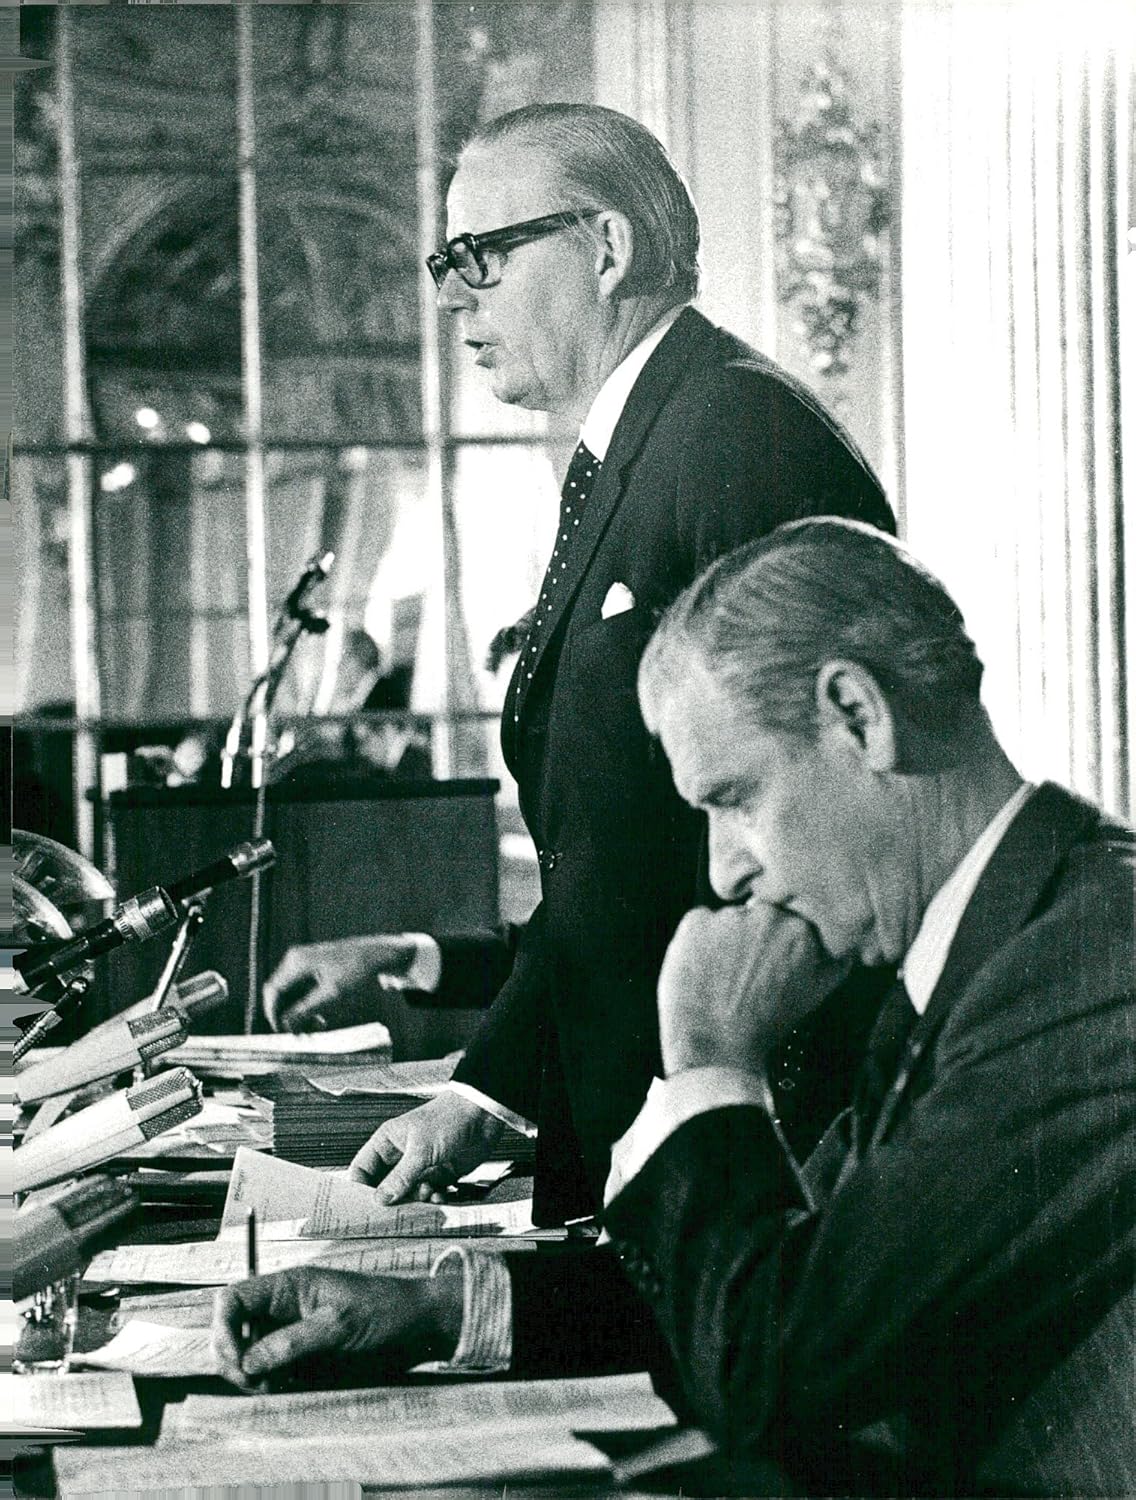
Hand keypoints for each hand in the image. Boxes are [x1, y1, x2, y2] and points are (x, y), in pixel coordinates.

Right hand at [212, 1266, 462, 1390]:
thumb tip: (247, 1362)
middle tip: (257, 1383)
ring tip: (276, 1388)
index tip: (237, 1361)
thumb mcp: (339, 1326)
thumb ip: (291, 1343)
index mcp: (288, 1286)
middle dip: (234, 1358)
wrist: (418, 1326)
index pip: (233, 1299)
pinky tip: (287, 1389)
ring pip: (247, 1355)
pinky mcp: (299, 1355)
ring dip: (251, 1376)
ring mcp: (289, 1332)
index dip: (224, 1329)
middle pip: (232, 1331)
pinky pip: (268, 1371)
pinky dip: (268, 1384)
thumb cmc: (383, 1312)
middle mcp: (282, 1307)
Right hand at [263, 935, 428, 1031]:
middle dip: (288, 1015)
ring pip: (290, 993)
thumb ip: (306, 1010)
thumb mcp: (332, 994)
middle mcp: (295, 959)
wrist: (376, 954)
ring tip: (316, 1028)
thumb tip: (285, 1025)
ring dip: (298, 1012)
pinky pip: (300, 989)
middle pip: (280, 993)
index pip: (273, 991)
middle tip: (300, 1034)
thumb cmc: (356, 970)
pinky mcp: (310, 967)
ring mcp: (302, 962)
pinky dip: (306, 1005)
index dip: (273, 1013)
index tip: (283, 1031)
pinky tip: (319, 1018)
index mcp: (296, 962)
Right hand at [348, 1091, 505, 1203]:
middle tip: (395, 1213)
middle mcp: (402, 1155)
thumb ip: (400, 1177)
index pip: (363, 1168)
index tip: (361, 1209)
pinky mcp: (439, 1175)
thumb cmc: (449, 1120)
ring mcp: (420, 1166)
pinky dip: (433, 1199)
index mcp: (388, 1142)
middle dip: (390, 1200)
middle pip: (384, 1186)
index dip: (359, 1188)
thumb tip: (380, 1200)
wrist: (484, 1116)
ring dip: (416, 1199)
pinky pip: (429, 1195)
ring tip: (427, 1193)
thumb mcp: (421, 1149)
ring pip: (407, 1194)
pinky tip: (441, 1194)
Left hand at [658, 904, 848, 1075]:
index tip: (769, 960)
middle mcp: (767, 916)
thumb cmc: (764, 1024)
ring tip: (724, 975)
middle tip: (746, 971)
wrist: (717, 1046)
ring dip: (726, 938)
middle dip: (753, 935)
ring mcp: (729, 916)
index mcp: (801, 930)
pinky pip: (700, 922)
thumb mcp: (815, 994)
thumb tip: (842, 938)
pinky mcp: (696, 921)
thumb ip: (834, 958)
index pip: (789, 915)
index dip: (776, 940)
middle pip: (758, 912)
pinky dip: (699, 941)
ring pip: (729, 918)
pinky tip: (704, 969)